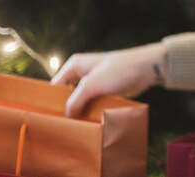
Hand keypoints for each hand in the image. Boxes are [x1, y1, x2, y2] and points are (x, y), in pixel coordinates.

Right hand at [51, 42, 166, 116]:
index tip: (48, 119)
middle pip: (67, 95)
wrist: (146, 68)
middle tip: (62, 126)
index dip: (51, 102)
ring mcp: (94, 82)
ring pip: (80, 101)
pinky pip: (92, 103)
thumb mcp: (92, 84)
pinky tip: (88, 124)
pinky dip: (90, 112)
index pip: (54, 86)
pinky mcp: (104, 90)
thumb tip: (66, 115)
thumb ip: (76, 100)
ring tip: (74, 128)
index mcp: (74, 66)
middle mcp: (82, 73)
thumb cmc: (119, 70)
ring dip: (80, 112)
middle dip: (66, 109)